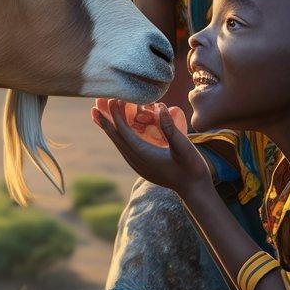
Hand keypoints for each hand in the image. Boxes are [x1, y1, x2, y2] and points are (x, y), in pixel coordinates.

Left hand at [91, 98, 211, 197]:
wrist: (194, 189)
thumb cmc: (191, 168)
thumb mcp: (184, 147)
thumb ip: (171, 128)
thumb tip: (159, 107)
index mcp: (144, 154)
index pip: (124, 132)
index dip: (117, 115)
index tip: (111, 99)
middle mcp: (136, 160)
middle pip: (116, 137)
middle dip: (105, 120)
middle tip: (95, 104)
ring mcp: (138, 164)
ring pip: (119, 142)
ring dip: (109, 127)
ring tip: (98, 114)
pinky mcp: (142, 164)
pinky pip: (126, 146)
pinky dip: (118, 134)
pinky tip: (117, 128)